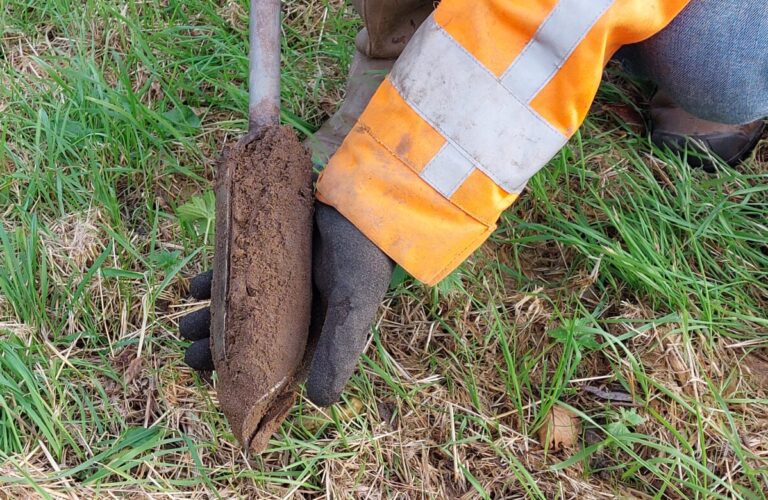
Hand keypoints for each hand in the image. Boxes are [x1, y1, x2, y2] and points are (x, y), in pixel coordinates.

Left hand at [178, 203, 392, 405]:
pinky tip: (197, 287)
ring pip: (238, 305)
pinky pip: (236, 270)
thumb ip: (336, 353)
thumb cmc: (361, 259)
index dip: (245, 373)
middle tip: (190, 356)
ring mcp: (280, 280)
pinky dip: (217, 280)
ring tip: (186, 324)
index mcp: (316, 328)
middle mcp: (296, 309)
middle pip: (250, 336)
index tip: (215, 381)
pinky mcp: (269, 251)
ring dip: (211, 317)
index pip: (275, 361)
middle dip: (219, 348)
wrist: (361, 203)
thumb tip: (320, 402)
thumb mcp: (350, 309)